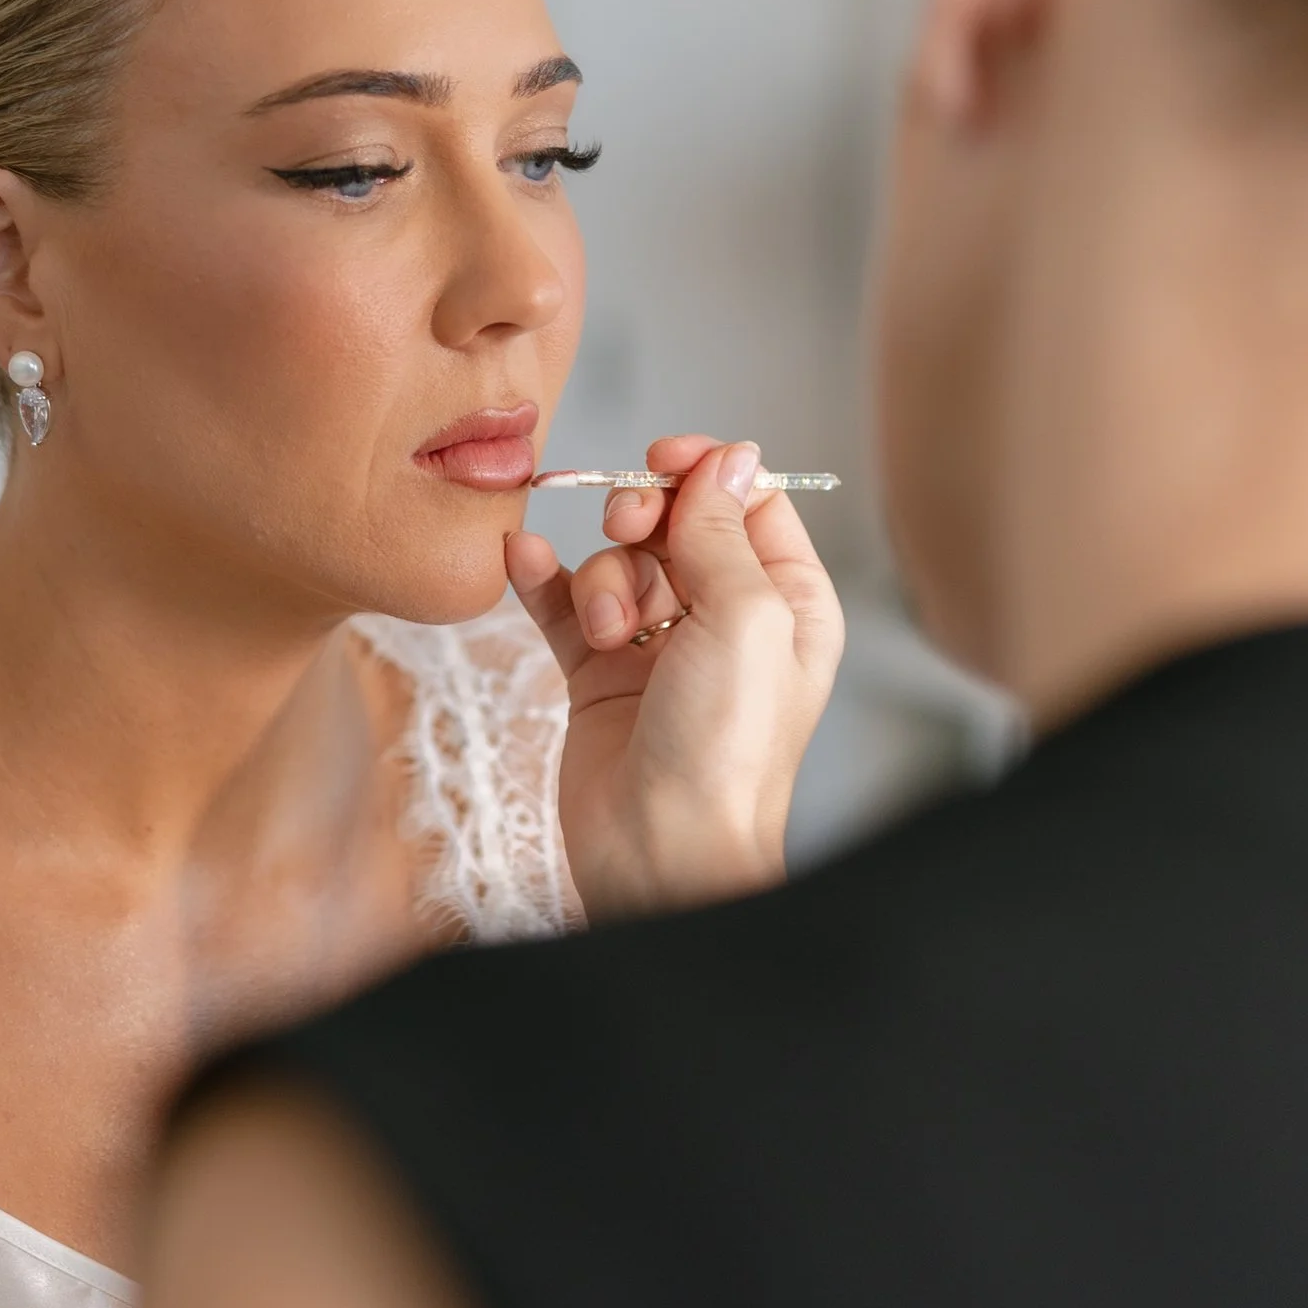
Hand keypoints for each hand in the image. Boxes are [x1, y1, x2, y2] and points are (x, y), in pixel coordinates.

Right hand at [507, 436, 844, 918]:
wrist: (661, 851)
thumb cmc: (725, 749)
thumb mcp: (746, 618)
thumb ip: (725, 530)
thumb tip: (729, 456)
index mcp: (787, 605)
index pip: (748, 504)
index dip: (703, 475)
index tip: (658, 463)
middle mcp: (727, 621)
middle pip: (676, 526)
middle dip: (641, 521)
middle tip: (625, 533)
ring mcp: (661, 649)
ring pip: (618, 566)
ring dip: (601, 581)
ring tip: (608, 633)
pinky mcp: (599, 677)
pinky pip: (563, 605)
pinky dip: (542, 580)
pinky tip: (520, 559)